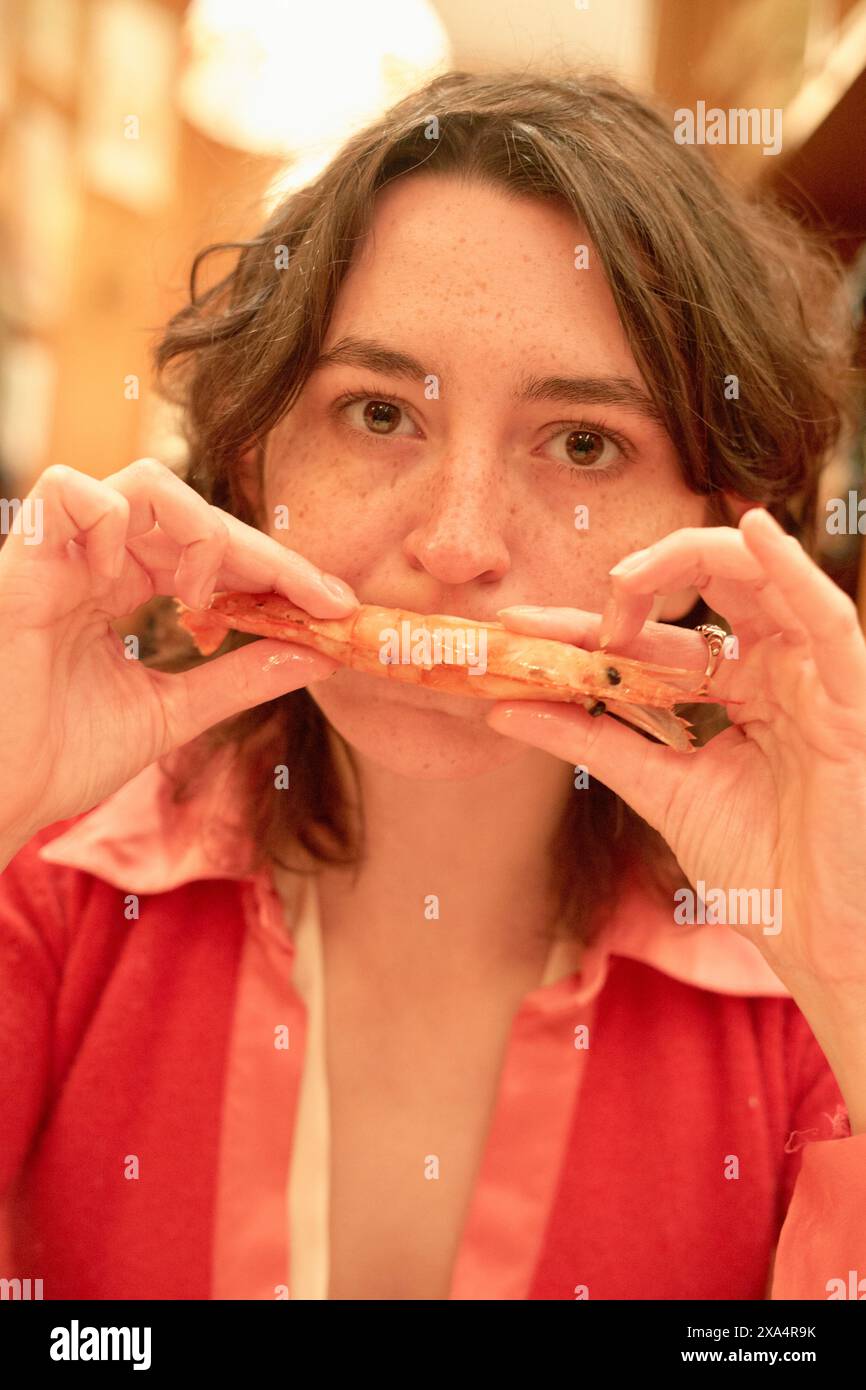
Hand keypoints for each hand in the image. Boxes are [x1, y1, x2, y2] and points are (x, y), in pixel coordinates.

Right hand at [0, 458, 358, 845]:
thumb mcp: (172, 711)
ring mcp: (60, 554)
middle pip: (196, 511)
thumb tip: (321, 655)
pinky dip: (114, 518)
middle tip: (316, 599)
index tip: (337, 606)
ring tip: (209, 599)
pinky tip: (137, 584)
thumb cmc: (61, 756)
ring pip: (144, 483)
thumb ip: (239, 677)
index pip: (216, 550)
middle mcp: (96, 559)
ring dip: (202, 530)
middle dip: (265, 553)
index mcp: (123, 586)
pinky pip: (67, 491)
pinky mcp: (21, 563)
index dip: (279, 570)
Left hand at [486, 507, 865, 999]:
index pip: (653, 640)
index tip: (516, 629)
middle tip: (563, 617)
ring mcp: (816, 677)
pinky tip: (751, 533)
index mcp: (737, 690)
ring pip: (762, 584)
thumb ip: (591, 741)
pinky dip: (795, 571)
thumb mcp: (659, 789)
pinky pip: (828, 619)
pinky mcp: (854, 696)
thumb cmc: (758, 871)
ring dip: (692, 563)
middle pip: (704, 593)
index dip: (584, 629)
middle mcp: (777, 670)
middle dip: (634, 584)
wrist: (820, 939)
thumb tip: (502, 710)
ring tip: (623, 577)